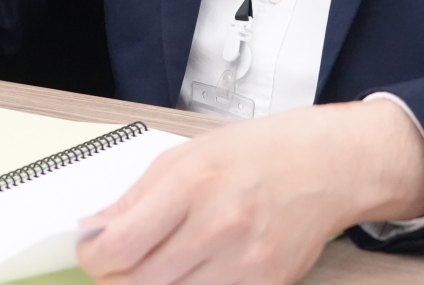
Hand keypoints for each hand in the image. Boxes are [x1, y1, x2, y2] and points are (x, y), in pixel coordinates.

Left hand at [77, 98, 423, 284]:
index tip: (95, 250)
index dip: (94, 257)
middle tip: (122, 261)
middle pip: (138, 282)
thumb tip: (94, 230)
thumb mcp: (188, 155)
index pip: (118, 246)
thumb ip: (136, 196)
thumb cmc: (260, 152)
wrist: (329, 165)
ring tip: (160, 262)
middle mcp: (218, 225)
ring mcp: (244, 262)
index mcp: (191, 183)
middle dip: (118, 276)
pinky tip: (195, 268)